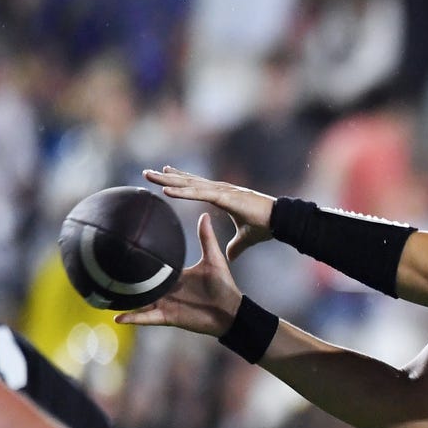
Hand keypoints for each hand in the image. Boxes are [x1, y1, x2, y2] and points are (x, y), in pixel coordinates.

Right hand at [115, 213, 242, 336]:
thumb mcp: (213, 259)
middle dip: (125, 278)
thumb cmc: (223, 285)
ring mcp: (165, 304)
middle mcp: (167, 289)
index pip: (154, 264)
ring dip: (123, 300)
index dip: (140, 257)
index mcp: (175, 275)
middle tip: (103, 269)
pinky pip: (147, 318)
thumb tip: (205, 213)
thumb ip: (206, 238)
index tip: (124, 246)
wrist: (230, 311)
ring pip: (139, 301)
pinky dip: (133, 318)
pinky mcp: (168, 317)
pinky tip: (117, 318)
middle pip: (142, 283)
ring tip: (103, 295)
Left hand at [144, 166, 273, 259]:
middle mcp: (220, 189)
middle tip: (147, 172)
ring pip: (189, 184)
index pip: (196, 186)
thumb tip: (230, 256)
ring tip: (150, 175)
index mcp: (223, 196)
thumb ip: (235, 246)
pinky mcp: (224, 197)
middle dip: (167, 176)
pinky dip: (182, 191)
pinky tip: (166, 189)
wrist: (280, 222)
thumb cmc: (265, 226)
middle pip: (187, 181)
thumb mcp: (245, 239)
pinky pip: (198, 194)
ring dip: (168, 180)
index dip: (180, 180)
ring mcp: (221, 191)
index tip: (165, 174)